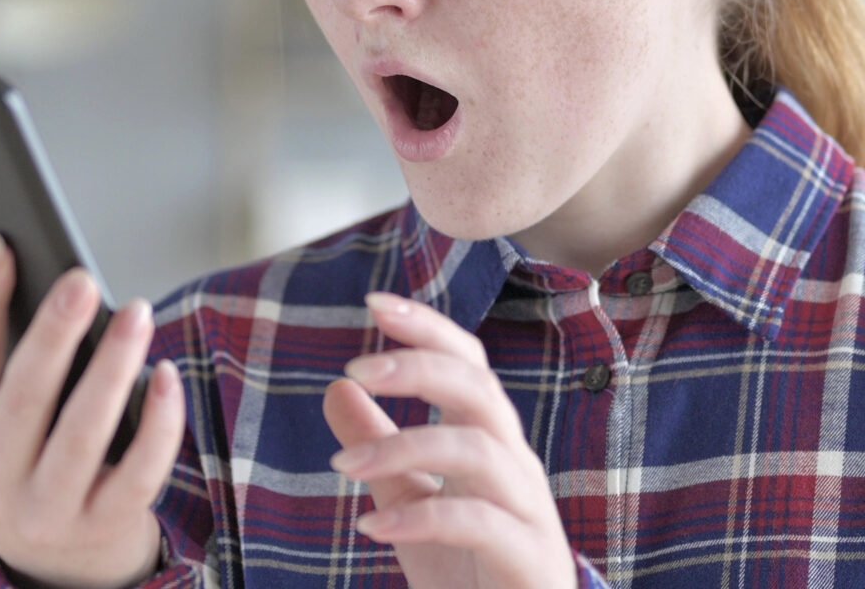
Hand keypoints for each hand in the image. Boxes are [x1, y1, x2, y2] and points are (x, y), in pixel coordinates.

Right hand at [0, 233, 184, 588]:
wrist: (66, 565)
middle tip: (82, 279)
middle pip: (24, 398)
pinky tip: (166, 375)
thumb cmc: (23, 462)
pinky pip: (139, 470)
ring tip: (137, 312)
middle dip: (52, 334)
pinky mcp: (105, 526)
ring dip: (112, 367)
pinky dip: (157, 421)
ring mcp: (48, 514)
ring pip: (82, 433)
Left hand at [322, 291, 576, 588]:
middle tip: (356, 368)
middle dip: (420, 368)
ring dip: (405, 448)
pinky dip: (421, 518)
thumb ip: (379, 447)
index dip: (428, 328)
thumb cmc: (469, 568)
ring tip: (345, 466)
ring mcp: (528, 510)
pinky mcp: (528, 558)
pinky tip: (372, 527)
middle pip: (480, 390)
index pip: (468, 364)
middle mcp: (514, 464)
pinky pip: (479, 523)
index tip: (374, 303)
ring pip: (479, 450)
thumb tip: (336, 386)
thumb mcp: (409, 502)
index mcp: (489, 441)